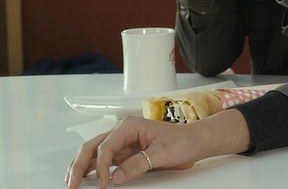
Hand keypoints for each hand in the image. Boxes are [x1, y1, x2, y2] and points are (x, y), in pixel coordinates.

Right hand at [65, 116, 198, 187]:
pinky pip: (104, 160)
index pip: (106, 146)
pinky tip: (86, 178)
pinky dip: (93, 169)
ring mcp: (122, 142)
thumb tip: (116, 177)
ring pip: (93, 153)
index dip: (102, 166)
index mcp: (129, 126)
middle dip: (79, 165)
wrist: (194, 142)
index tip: (104, 183)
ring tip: (72, 182)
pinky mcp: (125, 153)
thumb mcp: (162, 153)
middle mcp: (122, 132)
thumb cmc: (182, 141)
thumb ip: (138, 164)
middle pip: (92, 147)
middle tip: (72, 184)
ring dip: (81, 167)